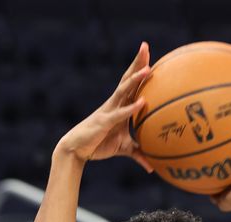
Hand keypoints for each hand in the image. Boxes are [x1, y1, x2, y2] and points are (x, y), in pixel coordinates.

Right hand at [54, 42, 153, 172]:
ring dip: (136, 79)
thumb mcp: (124, 149)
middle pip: (128, 79)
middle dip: (137, 62)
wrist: (77, 150)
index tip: (150, 55)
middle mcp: (115, 104)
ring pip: (124, 91)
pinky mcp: (104, 121)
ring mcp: (109, 110)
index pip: (133, 84)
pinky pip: (120, 114)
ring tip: (148, 68)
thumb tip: (152, 166)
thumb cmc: (100, 145)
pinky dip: (132, 108)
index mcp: (121, 106)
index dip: (140, 69)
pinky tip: (143, 102)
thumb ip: (139, 153)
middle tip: (145, 45)